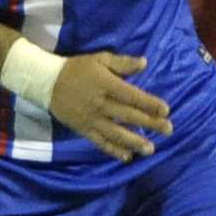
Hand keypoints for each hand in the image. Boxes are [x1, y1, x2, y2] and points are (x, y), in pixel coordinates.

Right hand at [48, 52, 173, 162]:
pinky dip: (113, 150)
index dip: (150, 103)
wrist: (46, 82)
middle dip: (150, 123)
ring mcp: (91, 119)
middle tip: (169, 130)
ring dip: (135, 142)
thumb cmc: (76, 68)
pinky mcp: (83, 129)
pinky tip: (127, 156)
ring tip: (151, 149)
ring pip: (116, 133)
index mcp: (106, 85)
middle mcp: (100, 104)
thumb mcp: (99, 59)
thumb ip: (122, 63)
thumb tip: (144, 63)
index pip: (132, 96)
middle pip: (128, 116)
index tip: (166, 110)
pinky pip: (100, 142)